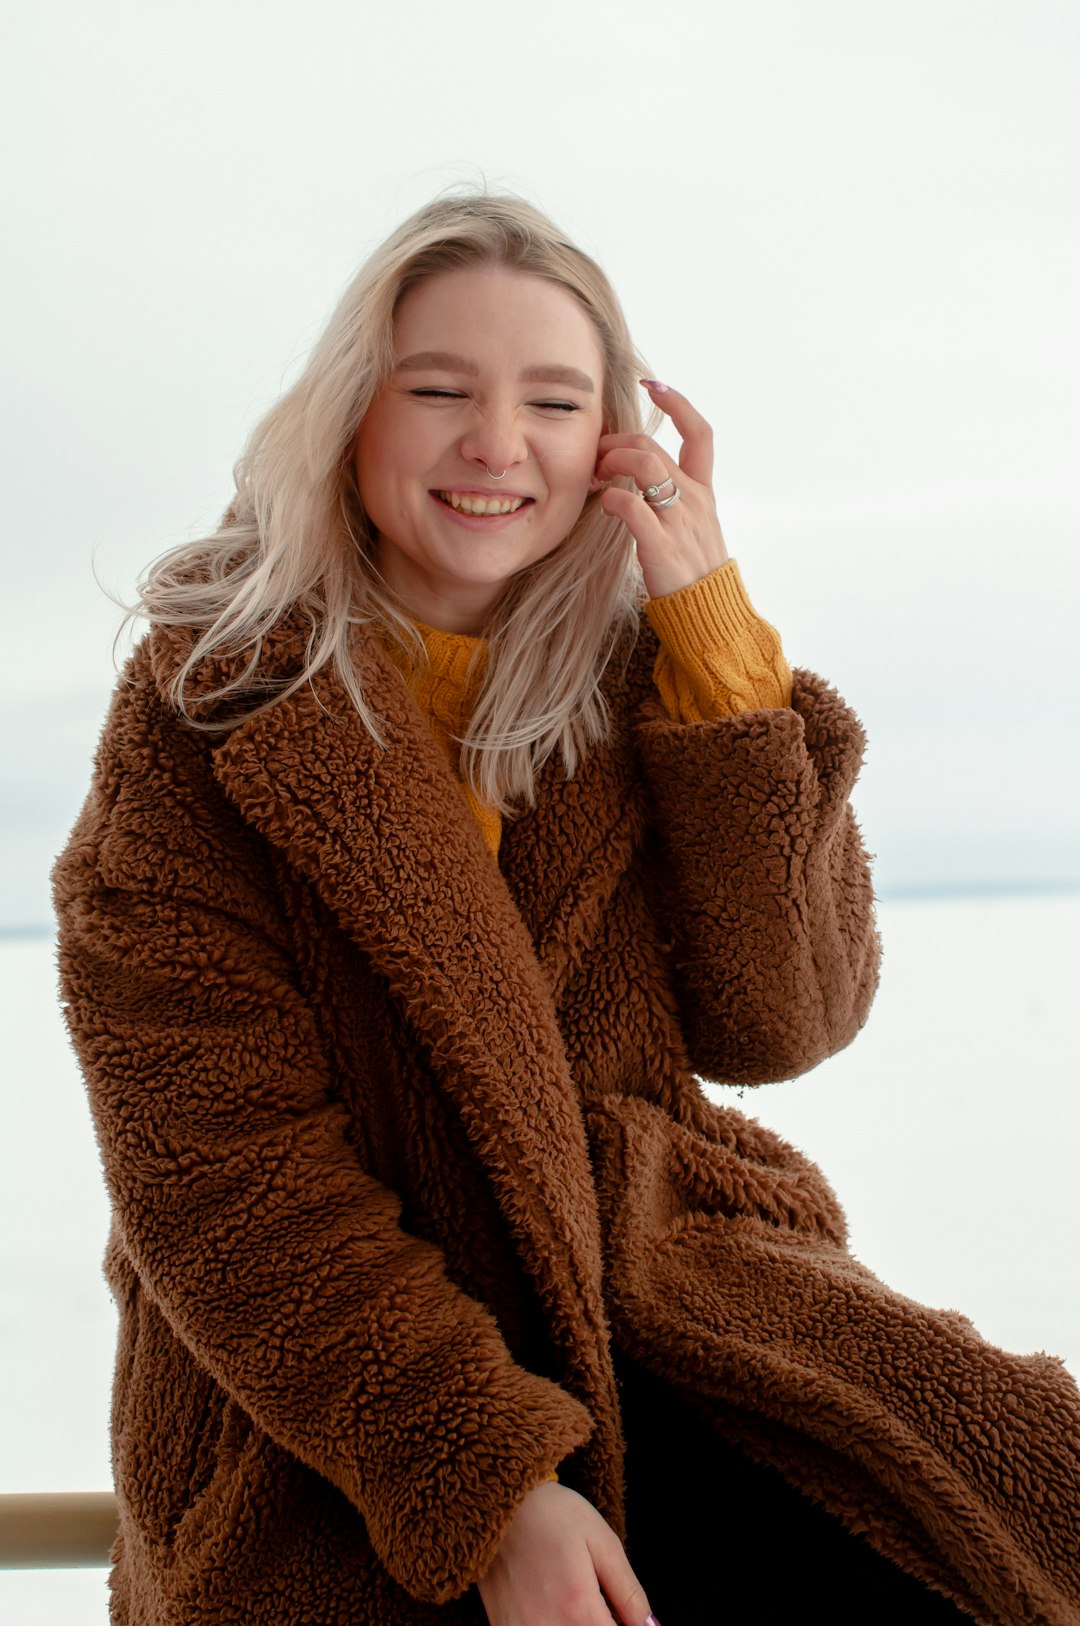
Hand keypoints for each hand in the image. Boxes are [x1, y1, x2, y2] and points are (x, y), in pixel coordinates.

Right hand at [476, 1481, 655, 1625]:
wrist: (497, 1504)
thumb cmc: (553, 1516)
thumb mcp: (602, 1543)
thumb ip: (629, 1592)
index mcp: (579, 1609)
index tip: (623, 1613)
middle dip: (601, 1623)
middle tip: (600, 1602)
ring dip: (579, 1625)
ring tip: (576, 1602)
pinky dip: (554, 1624)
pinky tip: (555, 1607)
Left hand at [593, 381, 727, 599]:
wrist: (709, 614)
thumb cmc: (692, 571)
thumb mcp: (693, 527)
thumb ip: (672, 499)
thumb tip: (638, 477)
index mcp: (703, 491)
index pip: (699, 433)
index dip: (677, 403)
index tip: (653, 384)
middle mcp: (694, 500)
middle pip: (652, 447)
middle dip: (615, 444)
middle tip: (597, 460)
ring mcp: (679, 521)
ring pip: (644, 465)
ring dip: (611, 463)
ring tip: (597, 478)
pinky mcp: (661, 545)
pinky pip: (631, 507)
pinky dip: (611, 499)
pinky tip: (604, 506)